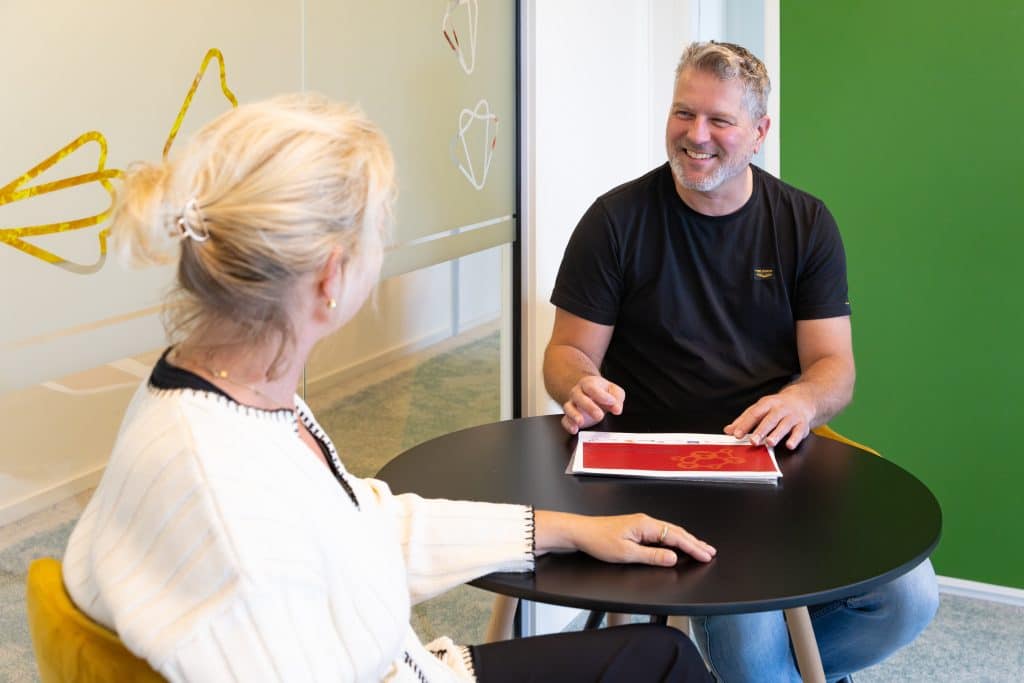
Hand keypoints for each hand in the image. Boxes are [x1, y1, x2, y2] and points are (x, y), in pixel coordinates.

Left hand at [535, 510, 715, 565]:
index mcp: (646, 525)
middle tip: (710, 552)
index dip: (693, 547)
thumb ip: (652, 556)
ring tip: (700, 548)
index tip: (706, 555)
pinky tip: (678, 544)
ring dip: (686, 541)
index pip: (676, 537)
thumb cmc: (599, 541)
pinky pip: (662, 532)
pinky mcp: (637, 527)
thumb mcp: (626, 553)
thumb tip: (673, 558)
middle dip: (695, 543)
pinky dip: (674, 539)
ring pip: (670, 532)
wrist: (581, 532)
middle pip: (676, 532)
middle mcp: (646, 521)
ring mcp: (642, 523)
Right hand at [561, 375, 624, 433]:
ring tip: (581, 422)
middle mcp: (577, 393)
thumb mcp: (614, 391)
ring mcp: (572, 404)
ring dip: (574, 415)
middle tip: (599, 415)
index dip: (601, 395)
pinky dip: (569, 425)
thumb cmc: (603, 392)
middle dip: (589, 407)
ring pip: (568, 407)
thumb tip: (617, 409)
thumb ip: (617, 397)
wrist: (592, 395)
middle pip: (578, 397)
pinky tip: (575, 429)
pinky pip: (565, 420)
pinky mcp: (570, 417)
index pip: (591, 386)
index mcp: (588, 383)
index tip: (611, 402)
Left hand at [725, 389, 815, 449]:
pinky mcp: (802, 425)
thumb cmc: (776, 407)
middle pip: (770, 419)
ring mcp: (792, 416)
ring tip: (769, 442)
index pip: (754, 413)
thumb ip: (744, 420)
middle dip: (761, 430)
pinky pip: (799, 432)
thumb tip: (728, 430)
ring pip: (784, 425)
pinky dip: (794, 439)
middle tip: (753, 441)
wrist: (802, 400)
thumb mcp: (760, 409)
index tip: (736, 434)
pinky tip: (789, 445)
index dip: (745, 424)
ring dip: (777, 434)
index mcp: (767, 404)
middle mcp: (780, 409)